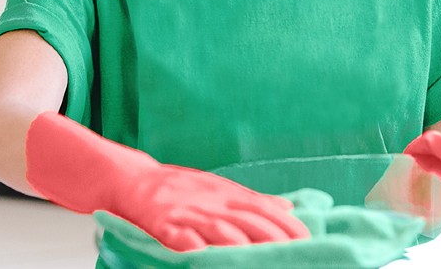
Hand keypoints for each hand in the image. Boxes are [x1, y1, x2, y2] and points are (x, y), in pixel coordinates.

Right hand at [115, 163, 309, 251]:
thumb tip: (288, 207)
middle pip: (248, 221)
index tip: (307, 239)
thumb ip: (252, 200)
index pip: (264, 208)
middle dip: (272, 239)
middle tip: (292, 255)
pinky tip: (204, 258)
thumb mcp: (219, 188)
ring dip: (240, 246)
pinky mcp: (163, 225)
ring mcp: (188, 214)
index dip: (286, 224)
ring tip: (258, 260)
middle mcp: (212, 203)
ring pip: (220, 230)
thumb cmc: (179, 189)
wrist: (133, 180)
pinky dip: (194, 248)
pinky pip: (180, 238)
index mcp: (227, 195)